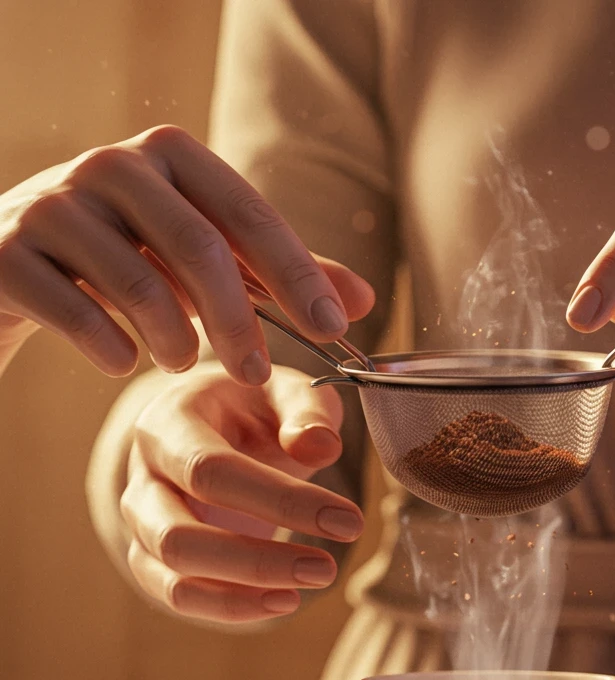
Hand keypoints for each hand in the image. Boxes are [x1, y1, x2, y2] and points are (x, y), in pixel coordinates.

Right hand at [0, 125, 373, 382]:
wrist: (10, 256)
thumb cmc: (128, 254)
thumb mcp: (205, 255)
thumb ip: (277, 273)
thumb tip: (363, 300)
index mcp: (172, 157)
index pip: (251, 217)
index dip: (298, 276)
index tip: (336, 331)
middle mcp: (114, 166)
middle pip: (201, 249)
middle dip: (240, 321)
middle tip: (257, 373)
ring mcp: (54, 205)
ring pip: (139, 283)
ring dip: (176, 341)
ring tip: (184, 363)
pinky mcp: (8, 252)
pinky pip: (75, 311)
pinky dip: (112, 349)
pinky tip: (124, 364)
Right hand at [120, 364, 362, 623]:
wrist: (216, 422)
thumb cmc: (255, 407)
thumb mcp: (286, 392)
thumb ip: (306, 412)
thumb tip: (321, 446)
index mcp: (168, 422)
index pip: (212, 471)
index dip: (281, 502)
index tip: (350, 522)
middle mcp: (142, 473)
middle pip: (179, 535)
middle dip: (258, 561)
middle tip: (328, 569)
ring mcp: (140, 519)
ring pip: (173, 574)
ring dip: (243, 594)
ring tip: (309, 587)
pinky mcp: (149, 555)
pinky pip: (176, 594)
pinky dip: (229, 607)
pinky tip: (284, 601)